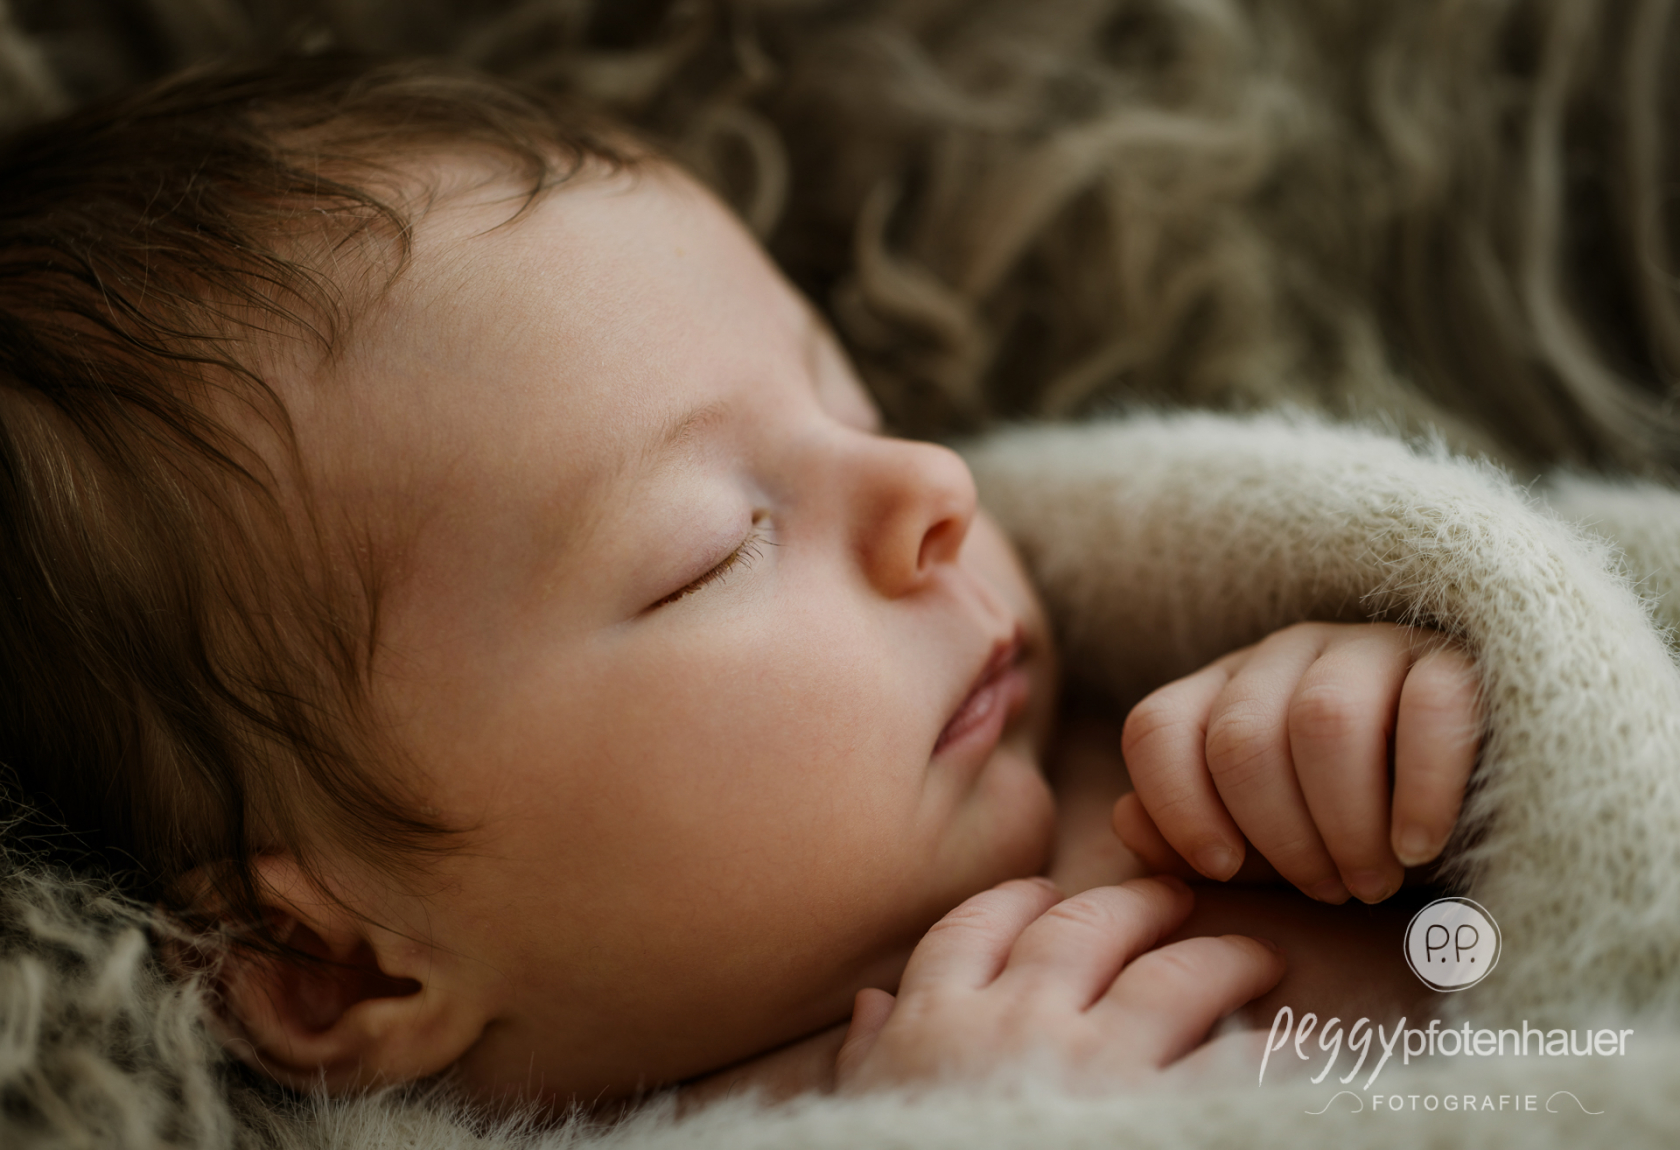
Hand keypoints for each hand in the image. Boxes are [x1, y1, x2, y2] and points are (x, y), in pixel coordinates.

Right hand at [834, 876, 1282, 1093]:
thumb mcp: (862, 1113)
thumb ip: (868, 1057)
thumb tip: (871, 1008)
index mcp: (937, 1021)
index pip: (978, 927)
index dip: (1017, 903)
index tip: (1043, 894)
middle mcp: (1019, 1023)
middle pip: (1087, 929)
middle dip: (1136, 905)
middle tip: (1171, 897)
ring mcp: (1097, 1066)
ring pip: (1173, 977)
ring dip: (1220, 957)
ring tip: (1256, 956)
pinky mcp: (1161, 1113)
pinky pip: (1236, 1065)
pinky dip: (1275, 1052)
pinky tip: (1303, 1048)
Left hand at [1113, 622, 1481, 904]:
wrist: (1489, 807)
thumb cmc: (1360, 829)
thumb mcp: (1269, 848)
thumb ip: (1192, 838)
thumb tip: (1126, 819)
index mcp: (1224, 691)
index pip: (1157, 729)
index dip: (1177, 807)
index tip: (1222, 870)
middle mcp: (1285, 654)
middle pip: (1241, 738)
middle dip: (1279, 836)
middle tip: (1328, 891)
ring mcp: (1369, 646)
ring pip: (1322, 721)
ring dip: (1345, 823)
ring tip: (1373, 878)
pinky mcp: (1455, 659)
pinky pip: (1427, 708)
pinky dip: (1419, 791)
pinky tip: (1420, 845)